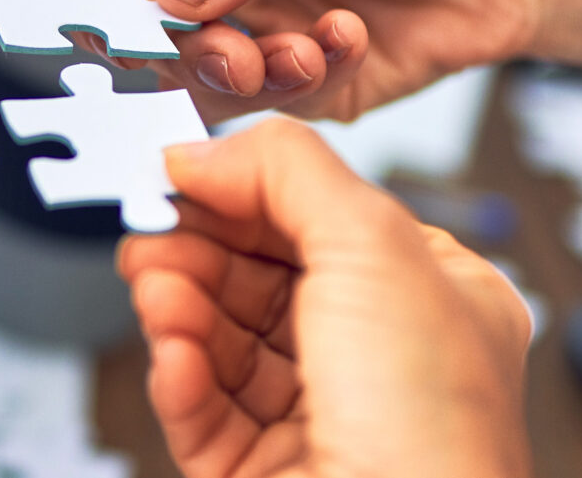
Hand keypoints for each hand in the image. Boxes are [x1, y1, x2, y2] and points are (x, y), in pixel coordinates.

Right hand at [59, 0, 581, 121]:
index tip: (109, 21)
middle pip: (131, 24)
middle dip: (172, 45)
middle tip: (225, 47)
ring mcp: (245, 25)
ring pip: (188, 75)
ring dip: (240, 72)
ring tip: (299, 51)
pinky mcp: (290, 82)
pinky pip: (258, 105)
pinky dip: (296, 85)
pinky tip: (349, 45)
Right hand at [118, 119, 533, 477]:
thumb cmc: (433, 431)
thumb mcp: (374, 249)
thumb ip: (290, 172)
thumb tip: (211, 149)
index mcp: (433, 302)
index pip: (325, 221)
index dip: (249, 191)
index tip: (181, 170)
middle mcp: (381, 364)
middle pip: (262, 280)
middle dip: (199, 248)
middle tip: (148, 225)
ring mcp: (321, 425)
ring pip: (225, 345)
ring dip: (180, 305)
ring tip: (151, 282)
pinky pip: (203, 413)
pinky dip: (179, 375)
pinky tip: (170, 350)